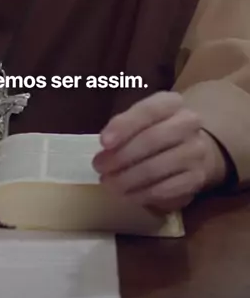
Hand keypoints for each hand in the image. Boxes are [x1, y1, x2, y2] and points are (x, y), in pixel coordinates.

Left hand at [93, 91, 227, 211]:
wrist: (191, 146)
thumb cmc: (157, 128)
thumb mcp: (142, 117)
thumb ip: (124, 126)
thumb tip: (106, 147)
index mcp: (172, 102)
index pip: (148, 111)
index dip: (124, 126)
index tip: (103, 142)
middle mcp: (189, 123)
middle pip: (151, 140)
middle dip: (120, 156)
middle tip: (99, 166)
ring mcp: (195, 151)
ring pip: (157, 167)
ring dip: (127, 178)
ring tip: (108, 183)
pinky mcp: (197, 178)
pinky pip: (165, 189)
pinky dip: (142, 194)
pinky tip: (126, 195)